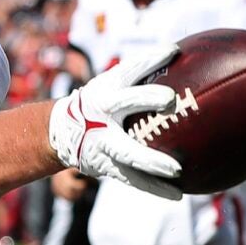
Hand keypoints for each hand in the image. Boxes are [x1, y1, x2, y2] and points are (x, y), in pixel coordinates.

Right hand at [49, 42, 184, 199]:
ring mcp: (101, 142)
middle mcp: (102, 113)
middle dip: (146, 98)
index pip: (129, 69)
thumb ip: (139, 78)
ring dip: (150, 161)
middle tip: (170, 99)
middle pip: (124, 102)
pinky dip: (154, 187)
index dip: (150, 59)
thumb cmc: (99, 103)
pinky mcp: (105, 165)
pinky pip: (132, 178)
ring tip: (176, 170)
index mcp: (106, 89)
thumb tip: (184, 60)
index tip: (173, 50)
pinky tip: (178, 193)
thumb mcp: (110, 86)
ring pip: (127, 152)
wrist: (61, 133)